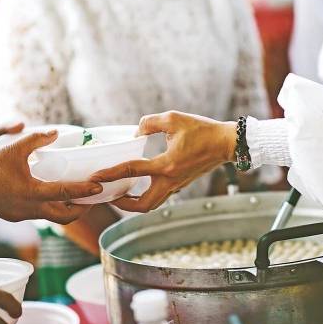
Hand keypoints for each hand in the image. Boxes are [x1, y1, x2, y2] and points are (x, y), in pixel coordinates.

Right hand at [0, 130, 102, 223]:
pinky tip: (52, 197)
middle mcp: (30, 208)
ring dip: (66, 209)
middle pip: (65, 216)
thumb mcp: (14, 148)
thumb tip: (57, 132)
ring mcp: (24, 215)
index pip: (65, 193)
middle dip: (81, 209)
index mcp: (32, 192)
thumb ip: (37, 139)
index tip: (98, 187)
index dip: (84, 190)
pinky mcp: (17, 217)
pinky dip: (50, 208)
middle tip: (92, 197)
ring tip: (77, 198)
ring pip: (52, 217)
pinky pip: (39, 215)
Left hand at [91, 111, 235, 212]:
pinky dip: (146, 195)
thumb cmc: (202, 130)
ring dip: (133, 204)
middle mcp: (171, 180)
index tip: (95, 177)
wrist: (227, 143)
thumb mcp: (173, 118)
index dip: (110, 173)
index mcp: (167, 165)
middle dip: (121, 204)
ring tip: (120, 194)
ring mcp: (177, 185)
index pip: (132, 171)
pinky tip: (138, 185)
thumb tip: (135, 133)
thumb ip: (149, 123)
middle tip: (108, 194)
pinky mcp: (181, 184)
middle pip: (142, 205)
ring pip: (151, 205)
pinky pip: (160, 197)